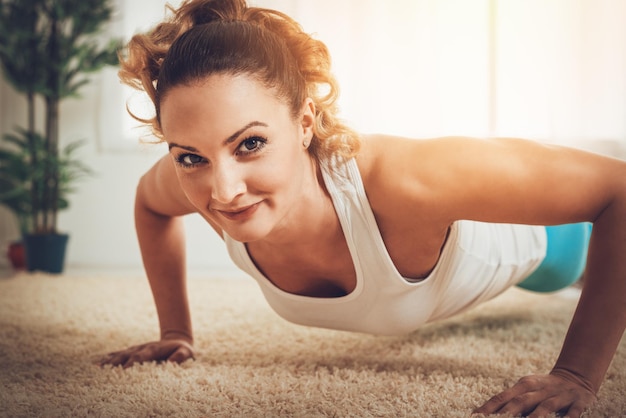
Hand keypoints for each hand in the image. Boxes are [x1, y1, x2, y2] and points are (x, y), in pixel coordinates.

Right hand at [99, 339, 194, 367]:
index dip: (134, 362)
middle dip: (117, 363)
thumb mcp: (186, 352)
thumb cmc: (182, 350)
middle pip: (128, 355)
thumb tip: (171, 363)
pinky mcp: (132, 352)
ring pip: (121, 355)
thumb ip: (180, 356)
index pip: (142, 356)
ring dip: (109, 361)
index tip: (125, 369)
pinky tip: (97, 364)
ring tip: (97, 367)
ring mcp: (136, 349)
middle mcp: (142, 348)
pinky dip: (108, 359)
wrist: (177, 340)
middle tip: (105, 371)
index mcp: (154, 349)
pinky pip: (118, 355)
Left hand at [473, 372, 596, 416]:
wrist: (576, 377)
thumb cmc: (543, 388)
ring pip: (545, 408)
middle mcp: (539, 390)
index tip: (476, 416)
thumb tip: (483, 413)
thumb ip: (509, 401)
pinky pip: (573, 413)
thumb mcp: (526, 389)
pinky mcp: (577, 403)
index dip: (489, 407)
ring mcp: (559, 396)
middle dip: (508, 413)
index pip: (502, 397)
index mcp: (524, 385)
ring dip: (536, 417)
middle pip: (521, 401)